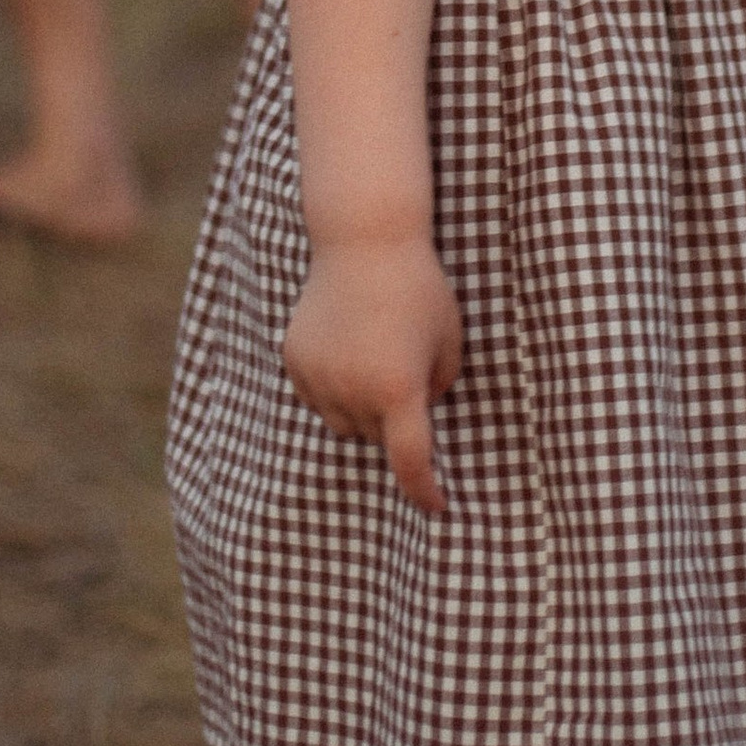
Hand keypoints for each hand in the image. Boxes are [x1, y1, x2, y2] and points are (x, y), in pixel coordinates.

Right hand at [283, 235, 462, 514]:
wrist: (364, 239)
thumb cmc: (419, 287)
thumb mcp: (449, 340)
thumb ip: (437, 388)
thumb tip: (419, 417)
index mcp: (399, 388)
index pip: (410, 463)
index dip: (425, 492)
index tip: (437, 506)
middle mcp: (354, 390)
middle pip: (374, 439)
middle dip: (393, 425)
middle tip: (405, 377)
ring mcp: (319, 376)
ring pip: (342, 424)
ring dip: (361, 413)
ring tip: (375, 361)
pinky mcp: (296, 360)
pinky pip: (316, 398)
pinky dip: (333, 391)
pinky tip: (347, 351)